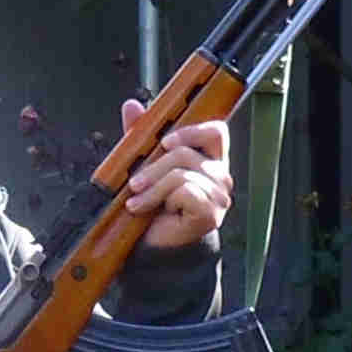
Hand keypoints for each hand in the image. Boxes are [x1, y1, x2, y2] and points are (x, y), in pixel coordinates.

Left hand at [119, 99, 233, 250]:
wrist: (153, 246)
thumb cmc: (153, 207)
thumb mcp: (144, 166)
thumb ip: (141, 136)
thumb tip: (131, 105)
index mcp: (209, 161)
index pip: (216, 131)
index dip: (191, 131)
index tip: (164, 142)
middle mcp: (220, 176)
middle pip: (186, 153)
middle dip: (153, 167)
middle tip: (133, 183)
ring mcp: (219, 196)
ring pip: (181, 172)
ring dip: (152, 187)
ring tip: (136, 202)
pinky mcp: (211, 213)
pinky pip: (184, 190)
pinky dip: (160, 199)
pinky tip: (150, 211)